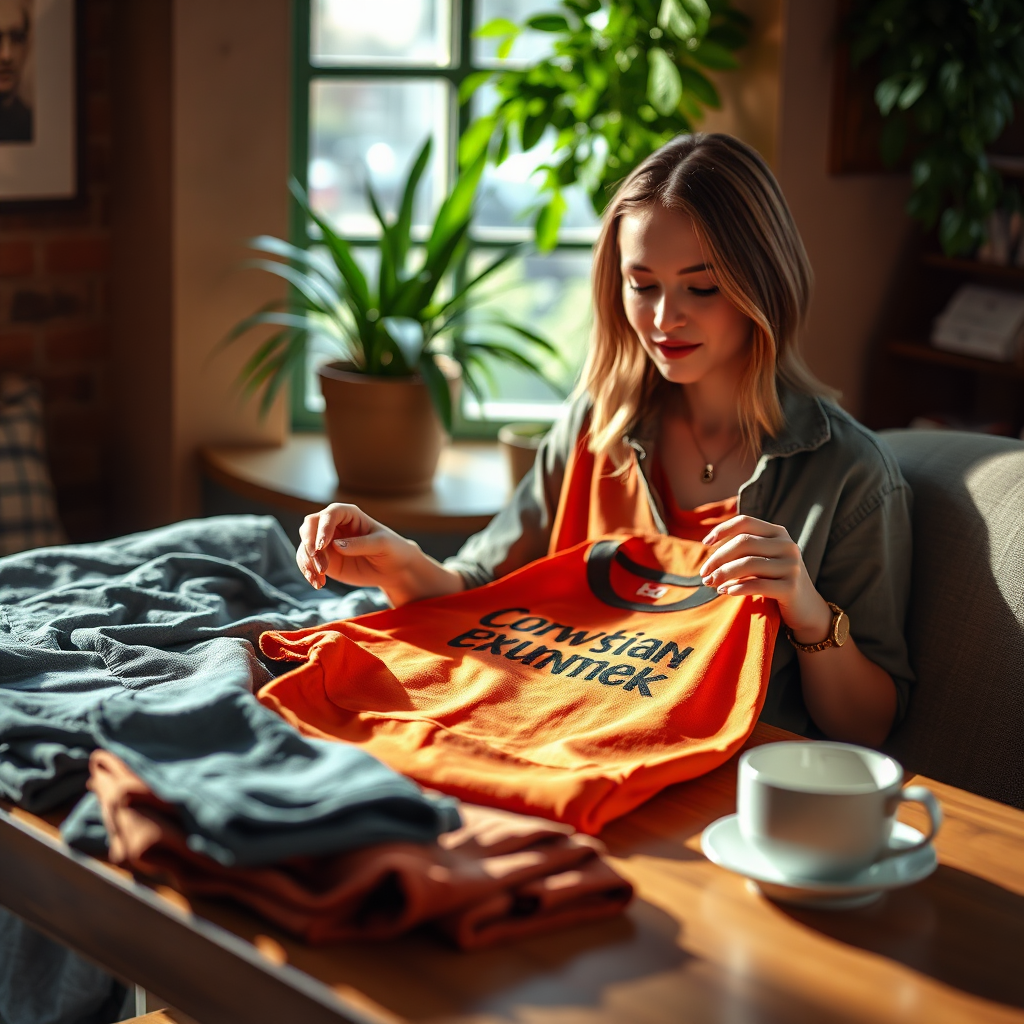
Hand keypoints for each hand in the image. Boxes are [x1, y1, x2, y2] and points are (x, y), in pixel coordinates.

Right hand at [296, 503, 462, 606]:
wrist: (393, 569)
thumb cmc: (391, 549)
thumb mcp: (381, 544)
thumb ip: (360, 544)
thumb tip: (335, 546)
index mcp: (349, 514)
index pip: (330, 514)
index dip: (323, 528)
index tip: (322, 546)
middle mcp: (333, 525)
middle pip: (310, 526)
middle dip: (310, 544)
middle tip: (320, 565)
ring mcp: (326, 542)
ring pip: (305, 546)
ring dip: (307, 562)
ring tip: (319, 578)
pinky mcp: (324, 558)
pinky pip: (308, 562)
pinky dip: (308, 572)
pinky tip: (318, 583)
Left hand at [699, 515, 831, 643]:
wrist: (806, 608)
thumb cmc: (775, 581)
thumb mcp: (762, 560)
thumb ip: (743, 551)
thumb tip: (709, 553)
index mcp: (778, 533)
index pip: (745, 522)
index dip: (722, 529)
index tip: (705, 543)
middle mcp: (787, 545)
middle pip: (743, 542)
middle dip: (718, 558)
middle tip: (704, 574)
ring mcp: (792, 566)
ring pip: (748, 563)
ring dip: (723, 574)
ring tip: (710, 583)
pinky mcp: (791, 587)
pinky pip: (757, 585)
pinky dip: (737, 587)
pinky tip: (725, 591)